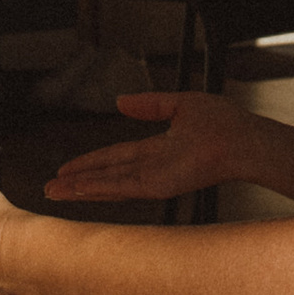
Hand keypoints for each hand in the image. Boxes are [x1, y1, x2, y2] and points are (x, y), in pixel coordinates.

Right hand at [45, 91, 255, 205]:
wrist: (242, 140)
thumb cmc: (225, 124)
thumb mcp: (180, 104)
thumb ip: (150, 105)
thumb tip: (120, 101)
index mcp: (157, 149)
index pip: (115, 156)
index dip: (90, 162)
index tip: (68, 167)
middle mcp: (152, 168)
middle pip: (105, 175)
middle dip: (77, 181)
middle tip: (50, 187)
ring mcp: (153, 180)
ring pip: (107, 185)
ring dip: (79, 189)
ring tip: (53, 193)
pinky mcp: (157, 186)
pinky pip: (119, 187)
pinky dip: (96, 189)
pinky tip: (76, 190)